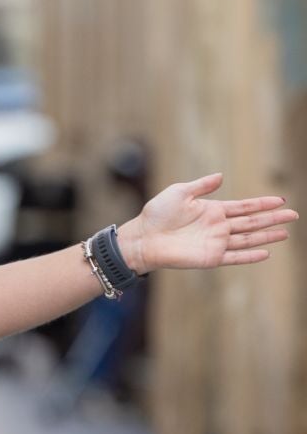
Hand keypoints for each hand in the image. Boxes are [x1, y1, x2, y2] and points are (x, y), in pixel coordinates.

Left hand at [123, 173, 296, 272]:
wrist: (142, 238)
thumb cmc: (156, 214)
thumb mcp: (179, 192)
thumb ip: (201, 185)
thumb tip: (221, 176)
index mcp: (212, 210)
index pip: (244, 207)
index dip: (262, 204)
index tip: (280, 200)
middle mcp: (218, 227)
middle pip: (251, 222)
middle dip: (272, 218)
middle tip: (293, 214)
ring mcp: (216, 243)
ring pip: (248, 238)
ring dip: (267, 236)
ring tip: (285, 232)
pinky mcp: (210, 257)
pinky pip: (235, 256)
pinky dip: (250, 255)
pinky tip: (266, 252)